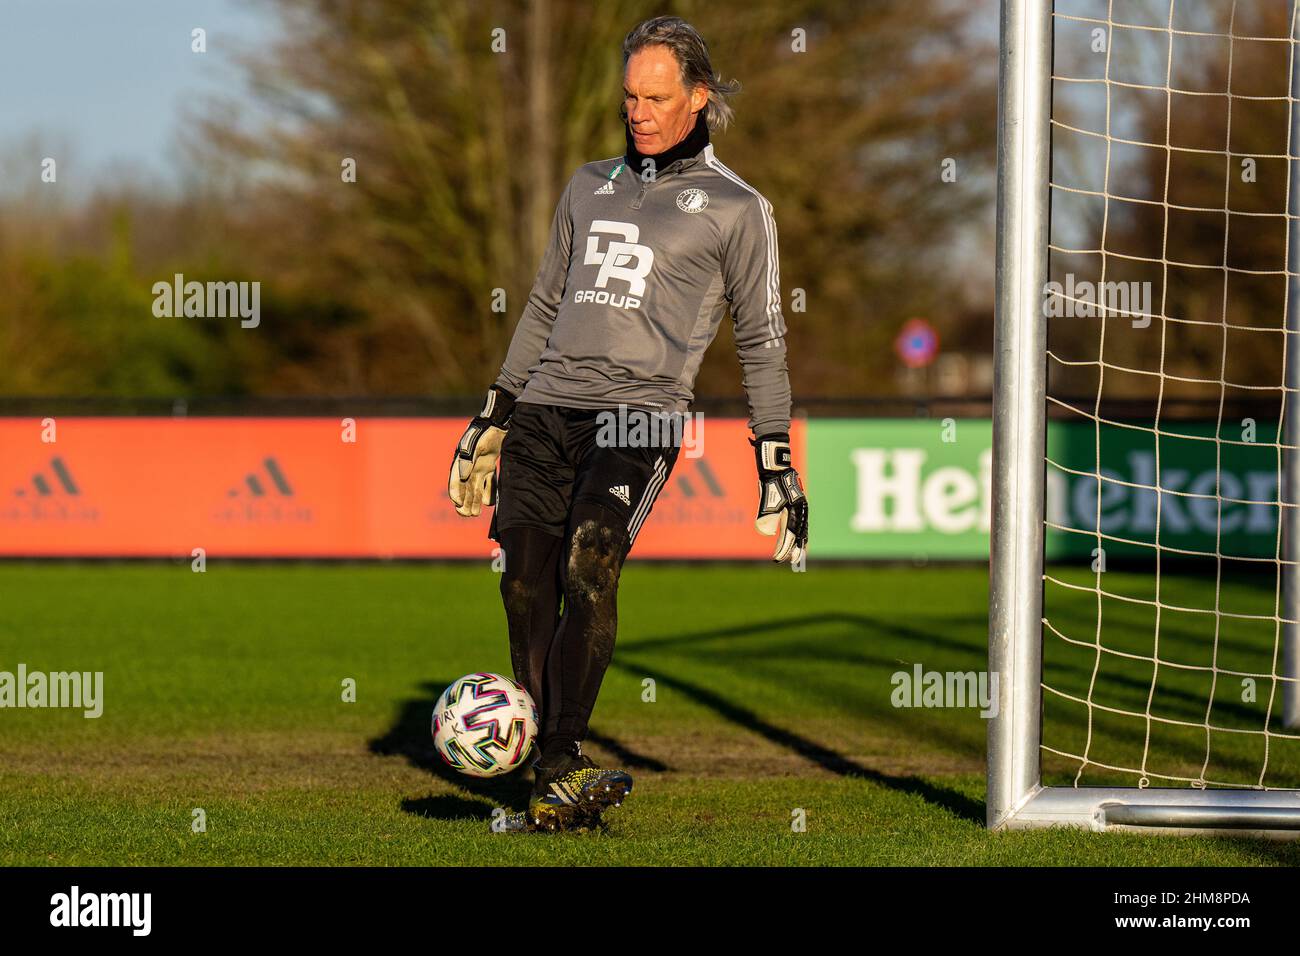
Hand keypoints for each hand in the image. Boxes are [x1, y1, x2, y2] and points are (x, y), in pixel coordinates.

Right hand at [448, 386, 515, 516]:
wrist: (499, 422)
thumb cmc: (485, 433)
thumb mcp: (476, 446)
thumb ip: (468, 461)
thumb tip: (462, 478)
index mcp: (461, 460)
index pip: (455, 481)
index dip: (455, 494)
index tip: (459, 506)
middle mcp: (469, 465)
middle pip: (465, 487)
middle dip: (464, 502)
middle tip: (466, 515)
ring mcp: (479, 465)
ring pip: (475, 487)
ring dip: (474, 500)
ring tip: (475, 514)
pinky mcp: (489, 464)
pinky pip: (488, 481)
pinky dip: (488, 491)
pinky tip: (490, 503)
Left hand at [751, 433, 807, 563]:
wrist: (776, 467)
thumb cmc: (771, 482)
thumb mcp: (767, 498)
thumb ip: (767, 515)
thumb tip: (765, 531)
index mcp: (795, 509)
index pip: (789, 534)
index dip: (784, 547)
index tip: (777, 558)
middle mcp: (800, 510)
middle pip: (800, 534)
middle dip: (795, 548)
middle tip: (792, 562)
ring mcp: (799, 508)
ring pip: (801, 529)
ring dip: (798, 542)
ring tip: (796, 555)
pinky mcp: (796, 506)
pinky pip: (799, 523)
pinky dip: (797, 533)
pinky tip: (793, 538)